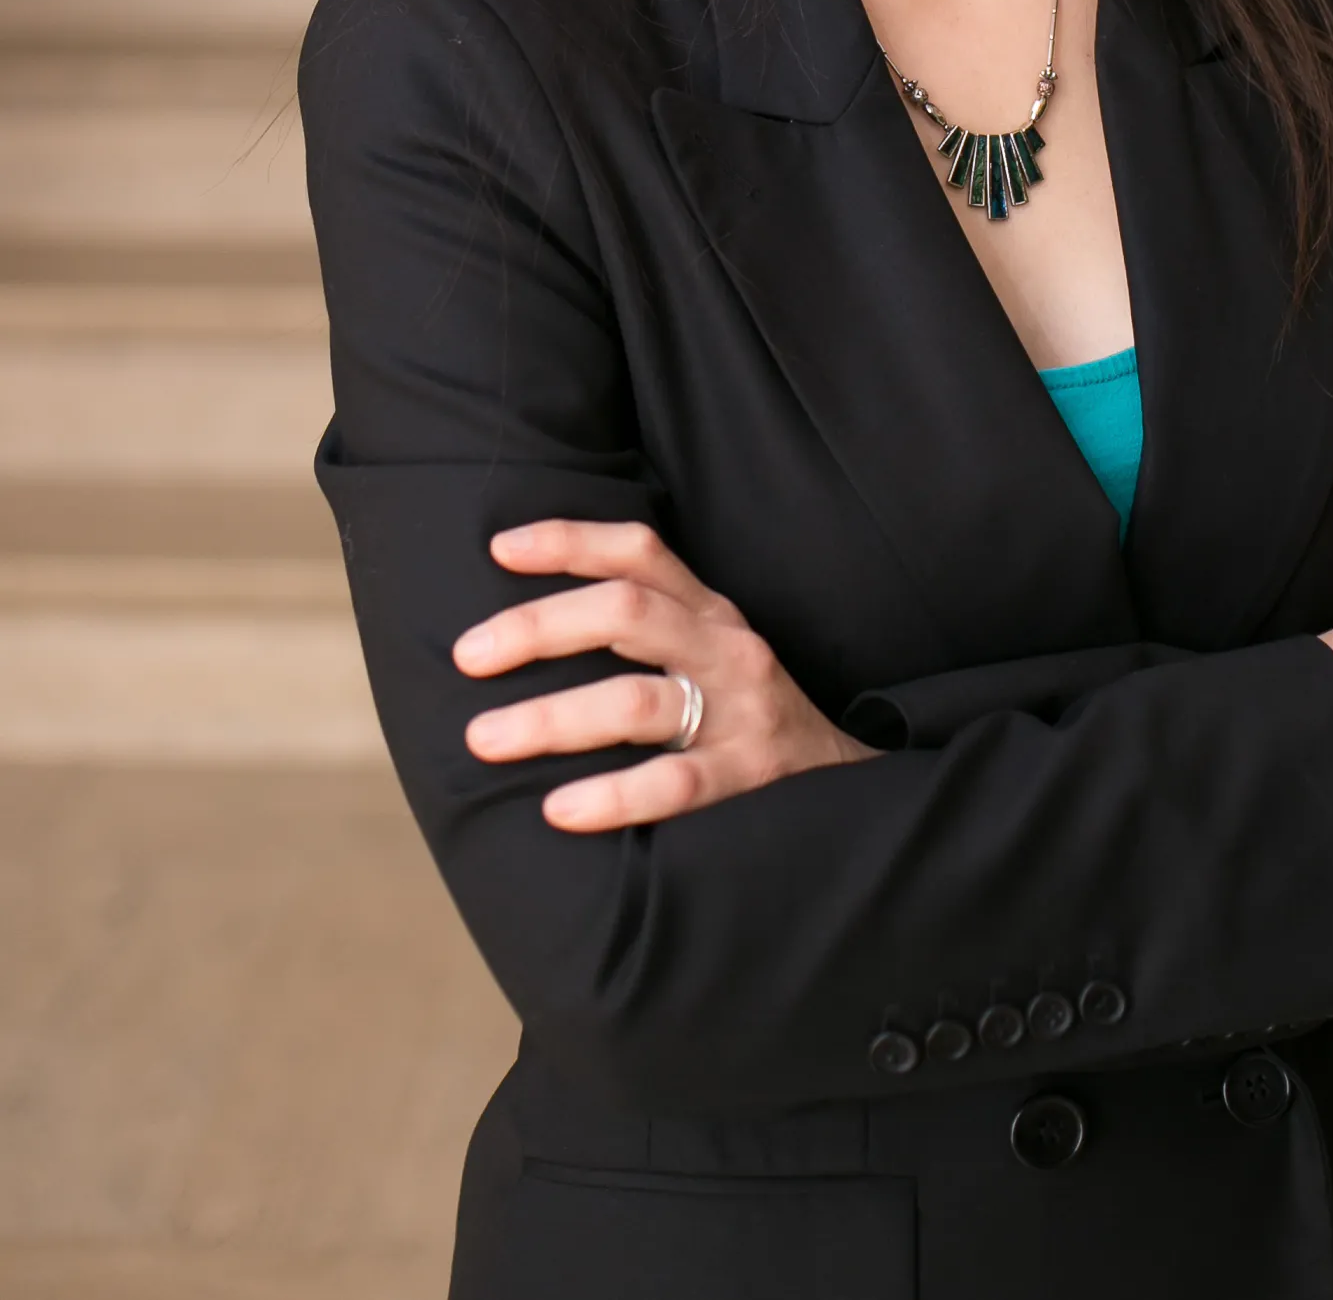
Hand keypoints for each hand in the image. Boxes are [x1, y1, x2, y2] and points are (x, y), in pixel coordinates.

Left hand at [452, 518, 876, 829]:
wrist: (847, 790)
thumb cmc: (744, 718)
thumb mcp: (708, 654)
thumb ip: (644, 634)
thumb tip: (521, 629)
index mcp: (708, 612)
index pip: (640, 551)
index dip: (570, 540)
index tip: (499, 550)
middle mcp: (726, 648)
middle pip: (627, 612)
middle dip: (539, 627)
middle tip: (467, 654)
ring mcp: (742, 713)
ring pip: (639, 702)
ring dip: (552, 718)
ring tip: (485, 738)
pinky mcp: (750, 781)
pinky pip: (676, 784)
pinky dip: (613, 796)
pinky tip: (559, 810)